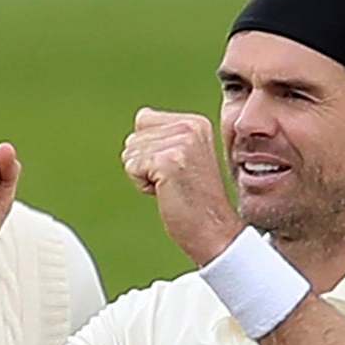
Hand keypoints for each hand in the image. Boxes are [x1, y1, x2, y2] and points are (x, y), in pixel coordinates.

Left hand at [121, 108, 238, 264]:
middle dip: (145, 164)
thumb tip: (142, 115)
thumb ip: (166, 134)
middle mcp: (189, 126)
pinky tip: (166, 193)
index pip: (144, 119)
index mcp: (195, 123)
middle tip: (175, 181)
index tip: (177, 169)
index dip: (151, 150)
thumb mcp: (186, 156)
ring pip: (130, 153)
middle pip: (134, 137)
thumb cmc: (196, 200)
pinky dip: (142, 185)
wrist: (214, 230)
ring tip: (172, 187)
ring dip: (144, 176)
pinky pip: (131, 167)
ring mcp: (180, 142)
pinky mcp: (167, 160)